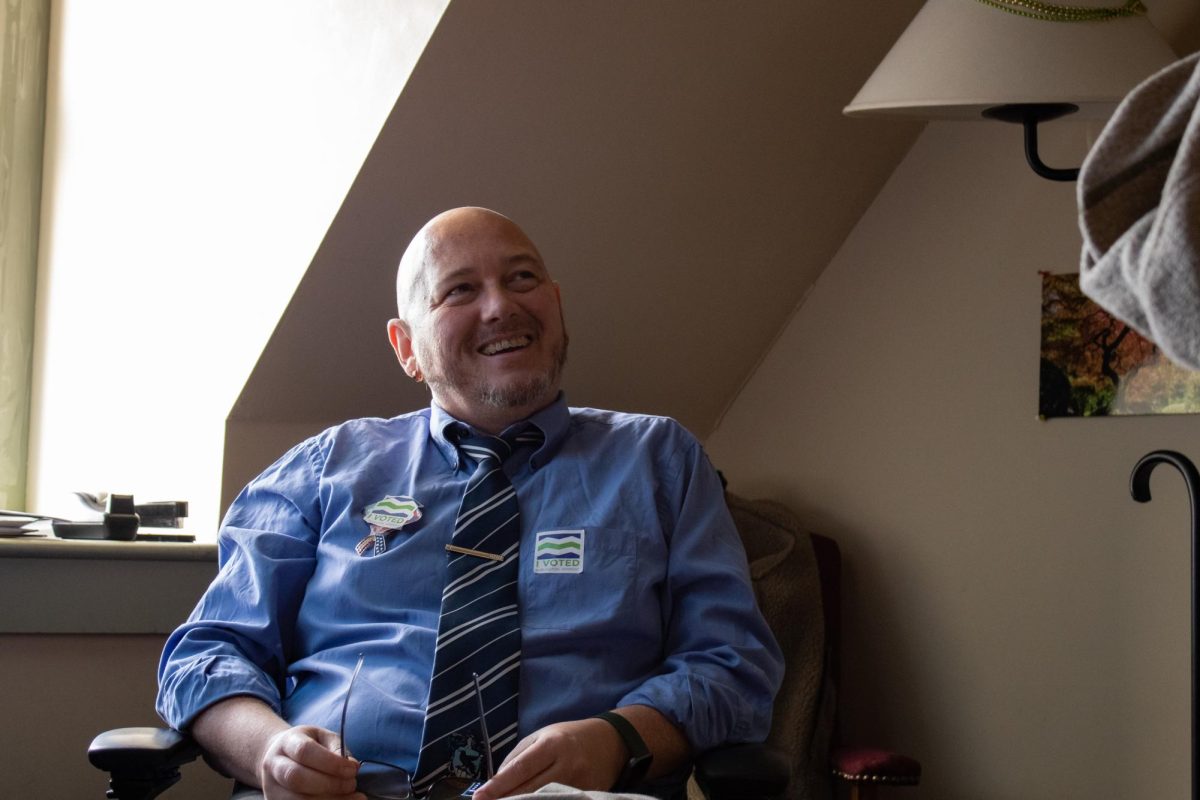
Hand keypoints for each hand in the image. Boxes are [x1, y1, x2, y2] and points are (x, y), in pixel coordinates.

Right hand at [258, 725, 363, 799]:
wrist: (279, 756)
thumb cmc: (308, 745)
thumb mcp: (323, 737)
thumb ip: (337, 748)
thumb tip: (352, 767)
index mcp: (287, 742)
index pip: (304, 751)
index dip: (330, 763)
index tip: (352, 769)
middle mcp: (274, 766)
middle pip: (296, 778)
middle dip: (329, 784)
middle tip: (352, 785)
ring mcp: (272, 788)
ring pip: (297, 799)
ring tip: (352, 798)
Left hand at [471, 718, 623, 799]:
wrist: (611, 740)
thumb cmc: (569, 736)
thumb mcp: (542, 736)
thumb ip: (518, 757)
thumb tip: (496, 782)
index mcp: (552, 745)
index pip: (519, 769)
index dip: (497, 786)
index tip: (478, 797)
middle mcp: (566, 765)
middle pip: (530, 791)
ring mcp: (580, 784)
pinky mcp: (589, 794)